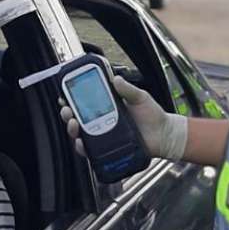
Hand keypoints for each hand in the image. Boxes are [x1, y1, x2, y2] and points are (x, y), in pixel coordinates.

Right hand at [59, 75, 186, 159]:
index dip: (72, 98)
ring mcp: (103, 136)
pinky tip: (81, 142)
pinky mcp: (106, 149)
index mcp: (106, 106)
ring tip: (73, 124)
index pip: (84, 101)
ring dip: (71, 129)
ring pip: (79, 134)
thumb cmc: (152, 115)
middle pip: (77, 117)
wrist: (164, 135)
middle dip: (67, 113)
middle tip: (67, 110)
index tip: (65, 94)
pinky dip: (82, 148)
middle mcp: (101, 121)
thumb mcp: (140, 97)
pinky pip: (90, 151)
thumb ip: (127, 89)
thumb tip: (115, 79)